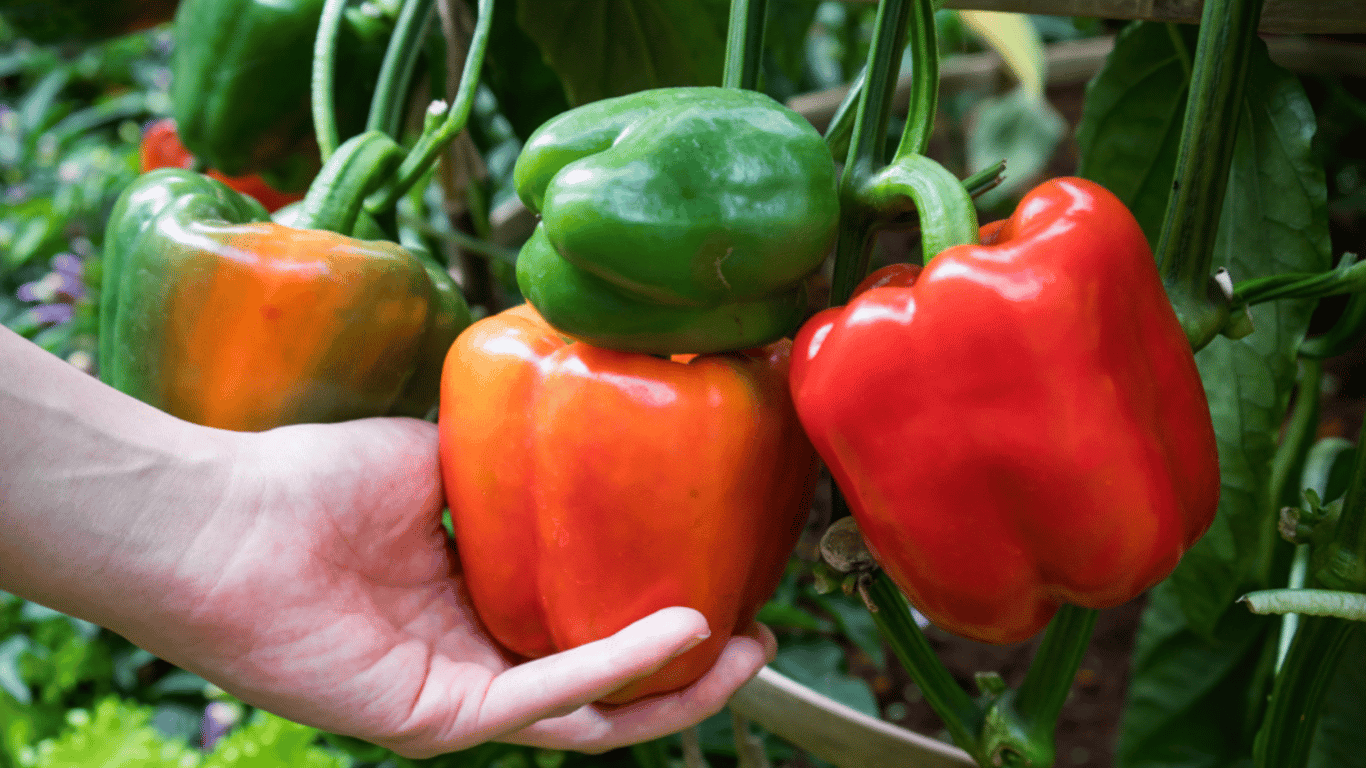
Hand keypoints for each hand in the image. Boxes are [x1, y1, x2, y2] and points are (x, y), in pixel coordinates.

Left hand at [130, 417, 775, 756]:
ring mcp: (457, 695)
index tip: (722, 572)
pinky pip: (542, 701)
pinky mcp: (435, 717)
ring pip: (589, 717)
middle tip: (758, 636)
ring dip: (671, 689)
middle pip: (603, 688)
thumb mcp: (445, 460)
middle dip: (687, 671)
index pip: (585, 625)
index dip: (657, 611)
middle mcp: (474, 658)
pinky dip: (615, 668)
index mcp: (476, 603)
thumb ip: (515, 464)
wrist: (225, 513)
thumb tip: (592, 420)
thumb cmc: (312, 480)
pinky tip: (677, 632)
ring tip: (742, 650)